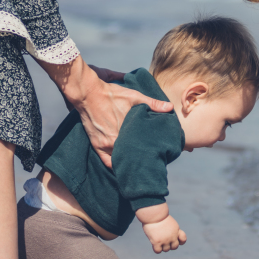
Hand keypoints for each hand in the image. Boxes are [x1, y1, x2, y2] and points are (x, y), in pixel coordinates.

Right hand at [38, 56, 172, 166]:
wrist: (88, 94)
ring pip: (118, 161)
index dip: (148, 154)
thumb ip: (152, 103)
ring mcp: (104, 145)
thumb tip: (170, 107)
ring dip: (126, 162)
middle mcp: (114, 142)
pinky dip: (113, 164)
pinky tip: (120, 165)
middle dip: (138, 160)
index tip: (154, 156)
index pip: (140, 151)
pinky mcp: (96, 144)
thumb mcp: (134, 97)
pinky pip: (106, 161)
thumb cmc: (111, 95)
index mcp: (126, 133)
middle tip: (146, 161)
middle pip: (130, 157)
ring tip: (135, 164)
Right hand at [143, 215, 186, 253]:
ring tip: (157, 239)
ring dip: (162, 247)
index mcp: (176, 230)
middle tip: (163, 239)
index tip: (174, 239)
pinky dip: (156, 249)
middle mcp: (172, 236)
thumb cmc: (159, 216)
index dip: (180, 241)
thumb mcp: (170, 222)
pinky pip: (158, 251)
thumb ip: (171, 229)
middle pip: (175, 247)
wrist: (154, 214)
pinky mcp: (157, 242)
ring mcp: (165, 240)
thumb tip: (167, 236)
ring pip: (166, 250)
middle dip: (170, 245)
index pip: (183, 240)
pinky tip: (154, 244)